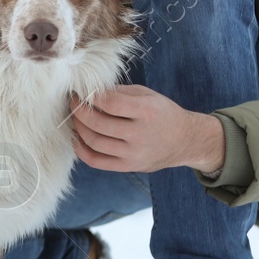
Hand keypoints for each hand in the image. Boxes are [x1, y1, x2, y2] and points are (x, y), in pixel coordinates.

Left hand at [69, 85, 225, 174]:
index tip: (80, 92)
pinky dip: (81, 150)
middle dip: (78, 111)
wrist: (185, 140)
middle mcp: (140, 134)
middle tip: (73, 104)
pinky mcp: (128, 167)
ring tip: (75, 119)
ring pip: (94, 142)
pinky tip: (78, 138)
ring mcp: (133, 154)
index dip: (89, 96)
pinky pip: (96, 162)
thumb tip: (88, 92)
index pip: (108, 102)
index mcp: (146, 111)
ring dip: (78, 129)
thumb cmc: (162, 113)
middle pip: (97, 123)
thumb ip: (119, 92)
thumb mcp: (147, 95)